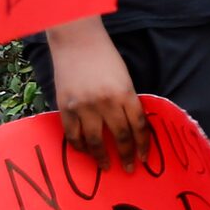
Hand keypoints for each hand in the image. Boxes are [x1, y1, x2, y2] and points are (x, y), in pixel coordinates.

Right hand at [50, 18, 146, 165]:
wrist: (76, 40)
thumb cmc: (105, 56)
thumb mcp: (124, 77)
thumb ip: (127, 101)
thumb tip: (131, 128)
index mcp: (125, 93)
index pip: (138, 126)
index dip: (142, 145)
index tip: (143, 158)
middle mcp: (106, 102)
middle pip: (120, 136)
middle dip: (126, 155)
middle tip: (128, 168)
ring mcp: (84, 106)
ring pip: (95, 141)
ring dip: (101, 157)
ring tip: (106, 166)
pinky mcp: (66, 107)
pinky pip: (72, 134)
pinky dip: (79, 146)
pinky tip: (85, 151)